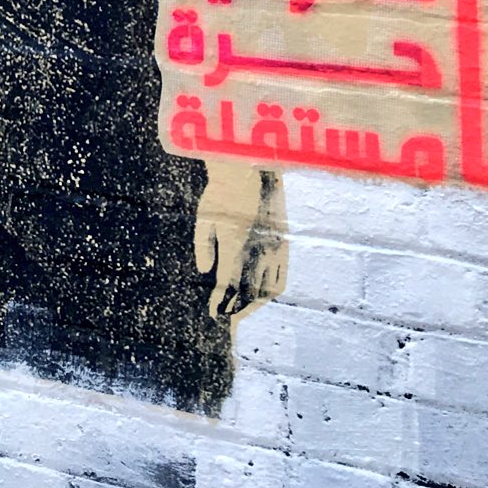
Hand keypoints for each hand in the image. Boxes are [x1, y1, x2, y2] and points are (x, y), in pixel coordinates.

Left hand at [194, 160, 269, 319]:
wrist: (252, 171)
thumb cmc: (221, 193)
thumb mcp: (204, 217)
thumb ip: (203, 246)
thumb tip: (204, 271)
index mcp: (234, 246)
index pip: (227, 285)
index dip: (219, 303)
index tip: (212, 313)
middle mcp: (257, 252)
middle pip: (247, 293)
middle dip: (234, 308)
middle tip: (224, 316)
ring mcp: (274, 251)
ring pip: (266, 290)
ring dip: (253, 305)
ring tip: (240, 311)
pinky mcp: (284, 247)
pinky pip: (281, 279)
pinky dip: (270, 294)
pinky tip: (260, 297)